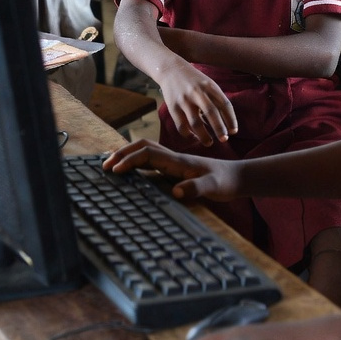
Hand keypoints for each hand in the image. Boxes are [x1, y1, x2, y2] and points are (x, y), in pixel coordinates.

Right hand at [103, 139, 239, 201]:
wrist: (237, 177)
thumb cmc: (225, 182)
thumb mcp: (213, 187)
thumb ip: (197, 188)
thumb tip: (177, 191)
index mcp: (178, 161)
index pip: (148, 154)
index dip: (130, 160)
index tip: (115, 170)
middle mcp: (173, 158)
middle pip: (142, 148)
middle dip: (123, 154)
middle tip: (104, 165)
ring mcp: (174, 162)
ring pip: (146, 152)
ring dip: (128, 155)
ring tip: (110, 164)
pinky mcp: (175, 169)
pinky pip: (152, 161)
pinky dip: (137, 162)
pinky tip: (131, 170)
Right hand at [157, 60, 237, 145]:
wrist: (171, 69)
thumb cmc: (194, 80)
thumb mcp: (208, 84)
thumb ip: (216, 99)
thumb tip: (227, 121)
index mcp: (210, 86)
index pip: (225, 104)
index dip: (231, 119)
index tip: (234, 131)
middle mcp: (197, 92)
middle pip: (211, 113)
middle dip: (219, 128)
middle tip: (224, 139)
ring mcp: (184, 100)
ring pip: (195, 122)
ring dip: (204, 136)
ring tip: (209, 143)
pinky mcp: (173, 107)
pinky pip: (181, 125)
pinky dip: (188, 134)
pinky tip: (194, 137)